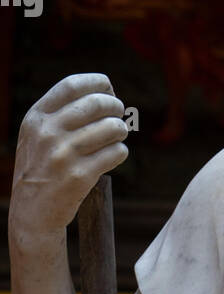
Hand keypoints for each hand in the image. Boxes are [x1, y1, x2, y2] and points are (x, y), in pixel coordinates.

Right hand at [10, 74, 128, 240]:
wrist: (31, 211)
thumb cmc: (42, 166)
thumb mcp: (38, 134)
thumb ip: (63, 112)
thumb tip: (107, 92)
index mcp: (36, 117)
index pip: (72, 84)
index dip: (98, 82)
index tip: (109, 89)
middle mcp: (47, 133)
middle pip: (98, 103)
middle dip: (116, 107)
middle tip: (118, 116)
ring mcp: (63, 154)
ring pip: (112, 127)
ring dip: (121, 131)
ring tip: (115, 137)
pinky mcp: (80, 176)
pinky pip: (117, 152)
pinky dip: (120, 152)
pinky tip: (111, 156)